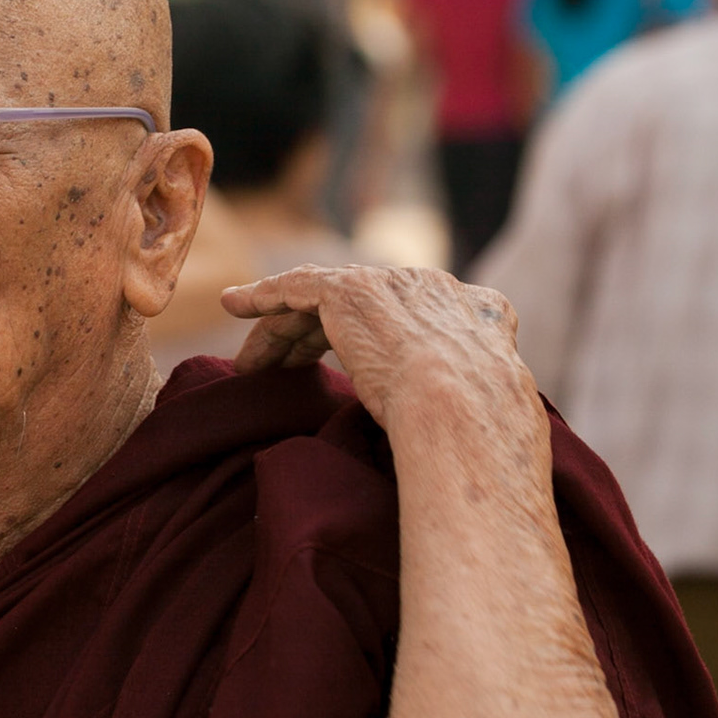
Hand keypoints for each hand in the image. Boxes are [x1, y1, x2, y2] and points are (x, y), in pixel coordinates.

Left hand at [220, 265, 535, 430]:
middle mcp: (431, 288)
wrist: (463, 407)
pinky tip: (233, 304)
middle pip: (359, 309)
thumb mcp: (484, 412)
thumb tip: (469, 431)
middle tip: (286, 370)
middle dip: (318, 337)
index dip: (372, 343)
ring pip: (321, 301)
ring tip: (250, 362)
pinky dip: (263, 294)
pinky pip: (295, 286)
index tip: (351, 367)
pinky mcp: (349, 291)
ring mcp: (390, 285)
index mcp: (474, 313)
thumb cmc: (478, 432)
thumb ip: (469, 400)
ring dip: (283, 331)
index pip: (408, 321)